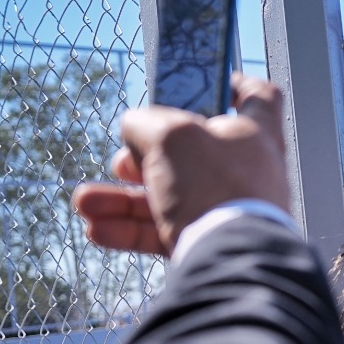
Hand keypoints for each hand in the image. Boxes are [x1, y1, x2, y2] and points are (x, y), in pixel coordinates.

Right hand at [73, 75, 289, 255]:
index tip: (199, 83)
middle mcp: (247, 170)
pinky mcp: (211, 241)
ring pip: (167, 195)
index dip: (230, 83)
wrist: (231, 260)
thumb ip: (147, 122)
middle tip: (124, 161)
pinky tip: (97, 229)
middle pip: (190, 152)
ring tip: (87, 202)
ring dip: (122, 198)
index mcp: (255, 133)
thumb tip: (135, 127)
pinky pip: (165, 231)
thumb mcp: (171, 135)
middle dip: (145, 156)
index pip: (257, 96)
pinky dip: (130, 229)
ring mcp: (229, 208)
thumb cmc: (214, 186)